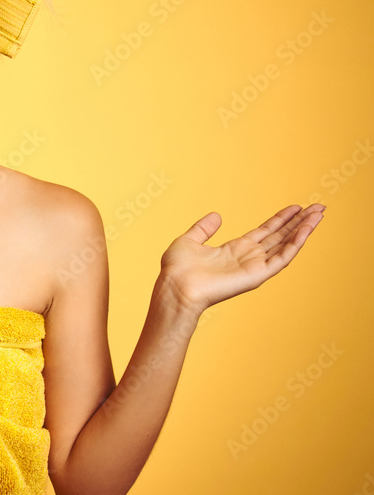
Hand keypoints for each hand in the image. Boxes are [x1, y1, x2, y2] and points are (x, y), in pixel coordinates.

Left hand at [158, 204, 324, 315]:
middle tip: (317, 207)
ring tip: (318, 214)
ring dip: (303, 229)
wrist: (176, 287)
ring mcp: (255, 266)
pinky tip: (306, 229)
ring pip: (286, 245)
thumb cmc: (177, 270)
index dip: (280, 220)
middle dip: (298, 222)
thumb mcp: (189, 240)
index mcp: (234, 249)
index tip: (295, 207)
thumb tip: (216, 215)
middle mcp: (248, 257)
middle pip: (280, 236)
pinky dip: (296, 243)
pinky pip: (282, 257)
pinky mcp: (258, 274)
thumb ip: (203, 228)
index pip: (264, 232)